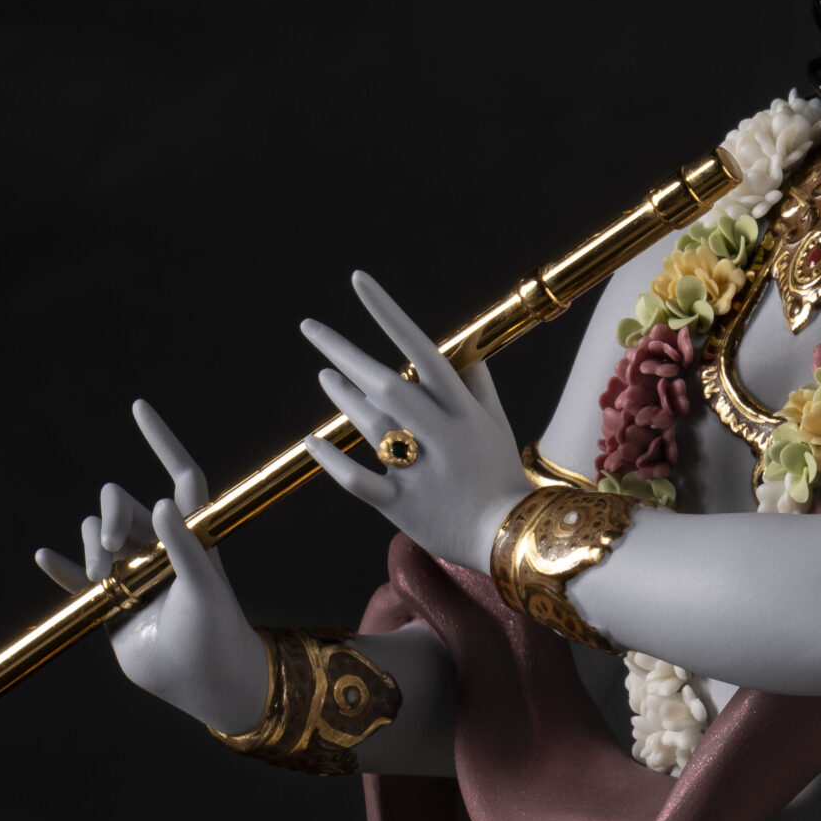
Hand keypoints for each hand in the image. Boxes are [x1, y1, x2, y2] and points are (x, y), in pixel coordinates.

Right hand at [35, 402, 269, 730]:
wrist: (203, 680)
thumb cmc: (216, 632)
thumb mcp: (205, 588)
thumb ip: (185, 548)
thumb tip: (162, 504)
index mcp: (193, 533)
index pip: (181, 475)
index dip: (162, 441)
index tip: (138, 407)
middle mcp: (162, 545)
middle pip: (124, 503)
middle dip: (112, 517)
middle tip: (114, 551)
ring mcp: (134, 571)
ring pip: (97, 533)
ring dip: (91, 547)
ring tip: (103, 579)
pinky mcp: (111, 601)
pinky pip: (78, 575)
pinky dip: (62, 567)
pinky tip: (44, 559)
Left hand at [301, 271, 529, 573]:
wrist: (509, 538)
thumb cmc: (499, 474)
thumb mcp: (496, 423)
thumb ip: (476, 383)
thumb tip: (460, 347)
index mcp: (462, 410)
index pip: (421, 349)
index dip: (388, 314)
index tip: (358, 281)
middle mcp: (440, 434)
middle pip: (385, 384)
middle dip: (344, 352)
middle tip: (310, 327)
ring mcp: (420, 470)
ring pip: (370, 424)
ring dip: (341, 397)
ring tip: (324, 375)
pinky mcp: (401, 505)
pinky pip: (357, 480)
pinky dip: (333, 461)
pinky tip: (312, 441)